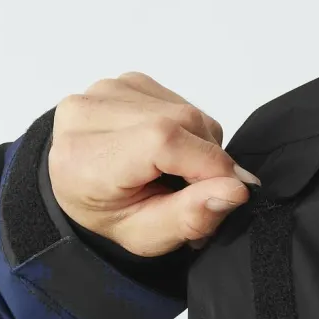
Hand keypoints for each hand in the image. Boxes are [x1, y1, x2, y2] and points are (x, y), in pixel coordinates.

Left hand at [48, 71, 260, 257]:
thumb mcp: (148, 236)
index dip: (209, 163)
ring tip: (180, 177)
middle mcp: (90, 114)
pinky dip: (191, 133)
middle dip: (209, 161)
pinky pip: (183, 104)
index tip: (234, 189)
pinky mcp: (128, 82)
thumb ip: (190, 217)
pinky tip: (171, 154)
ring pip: (187, 112)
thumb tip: (234, 189)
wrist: (83, 189)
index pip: (162, 140)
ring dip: (201, 148)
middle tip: (201, 195)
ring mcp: (108, 91)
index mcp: (85, 158)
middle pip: (182, 122)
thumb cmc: (113, 214)